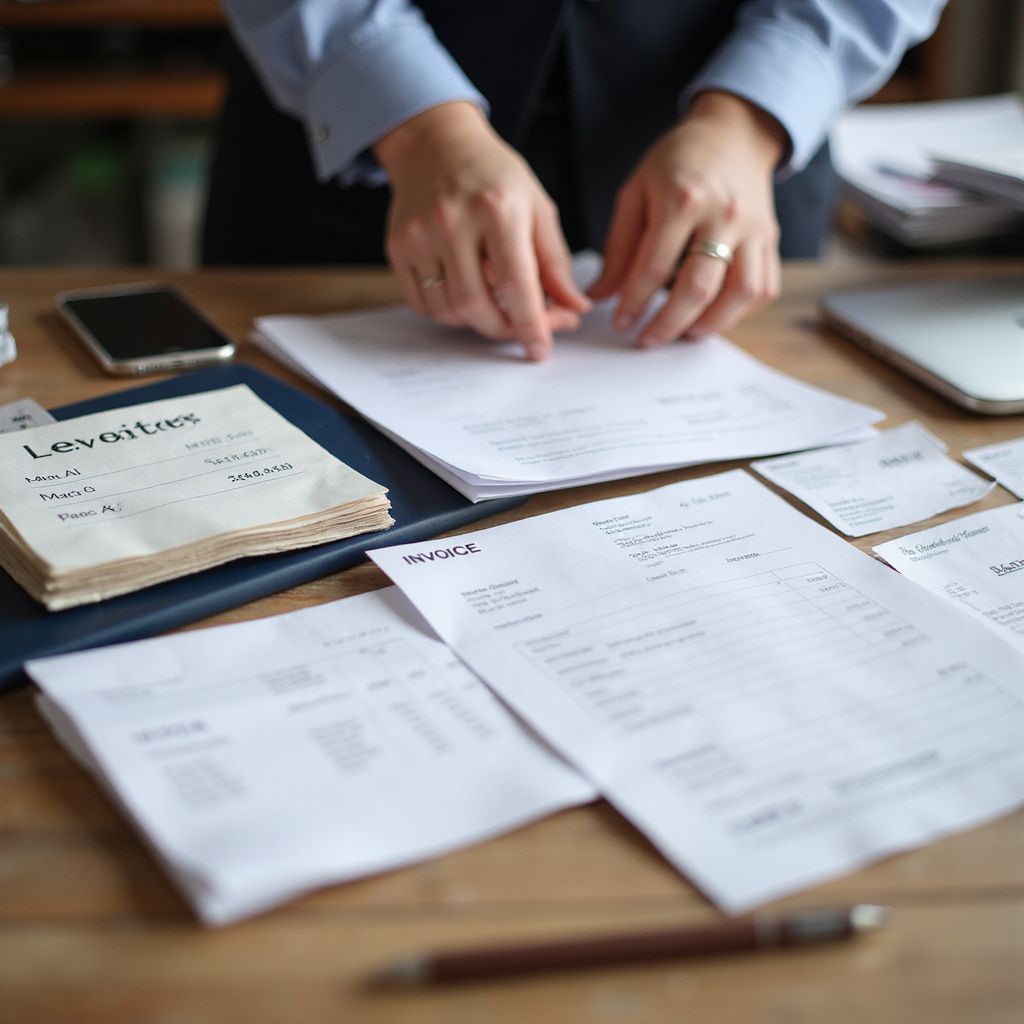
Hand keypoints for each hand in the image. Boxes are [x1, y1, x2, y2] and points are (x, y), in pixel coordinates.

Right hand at [373, 102, 590, 360]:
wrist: (436, 144)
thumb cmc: (493, 176)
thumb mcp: (537, 208)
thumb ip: (555, 262)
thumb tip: (574, 308)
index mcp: (497, 208)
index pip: (516, 283)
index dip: (531, 324)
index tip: (540, 350)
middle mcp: (452, 221)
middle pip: (476, 305)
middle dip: (504, 329)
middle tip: (521, 327)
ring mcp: (419, 236)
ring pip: (447, 310)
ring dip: (476, 321)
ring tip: (494, 303)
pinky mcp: (397, 247)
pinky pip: (422, 304)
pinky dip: (448, 312)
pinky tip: (465, 291)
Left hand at [589, 91, 785, 345]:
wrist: (732, 134)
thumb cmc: (677, 163)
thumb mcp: (637, 193)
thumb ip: (619, 248)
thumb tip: (600, 295)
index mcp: (682, 199)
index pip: (654, 267)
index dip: (634, 302)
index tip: (621, 323)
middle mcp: (723, 215)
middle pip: (698, 287)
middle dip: (668, 323)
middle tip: (647, 339)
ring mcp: (753, 228)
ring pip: (739, 293)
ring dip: (710, 325)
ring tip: (684, 334)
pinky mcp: (771, 239)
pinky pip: (763, 287)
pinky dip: (740, 312)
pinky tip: (715, 317)